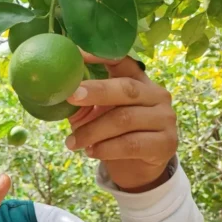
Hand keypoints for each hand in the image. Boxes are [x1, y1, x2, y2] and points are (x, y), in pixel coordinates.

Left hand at [65, 54, 177, 192]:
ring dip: (92, 131)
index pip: (123, 61)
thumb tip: (56, 90)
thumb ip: (82, 103)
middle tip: (70, 97)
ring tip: (72, 142)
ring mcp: (164, 118)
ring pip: (124, 119)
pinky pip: (131, 144)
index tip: (76, 54)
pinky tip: (90, 152)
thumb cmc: (111, 135)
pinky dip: (106, 148)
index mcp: (138, 81)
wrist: (136, 167)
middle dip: (96, 91)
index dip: (100, 56)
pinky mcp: (165, 143)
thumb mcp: (95, 116)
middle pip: (126, 88)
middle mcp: (156, 95)